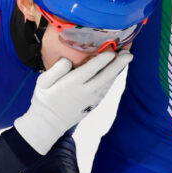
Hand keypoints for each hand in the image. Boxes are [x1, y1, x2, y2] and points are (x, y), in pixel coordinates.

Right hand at [13, 50, 131, 153]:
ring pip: (109, 82)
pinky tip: (116, 71)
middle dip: (119, 64)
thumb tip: (68, 60)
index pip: (91, 69)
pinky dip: (113, 78)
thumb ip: (56, 69)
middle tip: (129, 53)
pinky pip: (106, 89)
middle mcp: (85, 91)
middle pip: (106, 76)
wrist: (48, 123)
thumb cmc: (44, 98)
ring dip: (118, 70)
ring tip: (126, 57)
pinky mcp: (94, 104)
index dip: (104, 59)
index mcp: (72, 84)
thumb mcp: (43, 82)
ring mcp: (91, 99)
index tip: (112, 49)